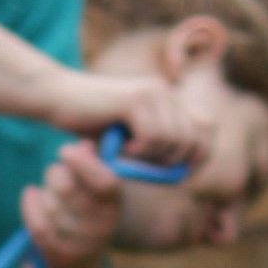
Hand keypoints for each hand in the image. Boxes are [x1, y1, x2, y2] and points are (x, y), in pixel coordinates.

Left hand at [19, 141, 122, 267]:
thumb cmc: (85, 216)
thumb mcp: (94, 191)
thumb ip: (90, 165)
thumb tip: (83, 146)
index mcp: (114, 206)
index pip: (106, 183)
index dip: (84, 164)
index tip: (65, 151)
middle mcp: (101, 228)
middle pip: (68, 189)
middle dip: (54, 173)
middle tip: (53, 173)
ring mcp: (80, 246)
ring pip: (51, 206)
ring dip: (43, 192)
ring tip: (45, 192)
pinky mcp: (58, 258)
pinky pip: (39, 227)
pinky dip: (30, 205)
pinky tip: (29, 193)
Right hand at [45, 69, 215, 170]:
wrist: (60, 99)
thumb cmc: (91, 125)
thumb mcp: (131, 141)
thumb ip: (158, 149)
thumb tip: (187, 169)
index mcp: (170, 100)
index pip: (208, 129)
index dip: (199, 156)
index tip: (179, 174)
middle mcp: (167, 93)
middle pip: (192, 140)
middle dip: (171, 163)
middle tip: (144, 166)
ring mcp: (153, 93)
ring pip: (173, 141)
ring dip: (149, 159)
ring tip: (127, 155)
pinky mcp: (136, 100)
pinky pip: (152, 138)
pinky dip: (137, 153)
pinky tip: (121, 149)